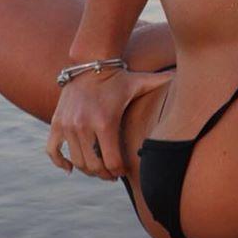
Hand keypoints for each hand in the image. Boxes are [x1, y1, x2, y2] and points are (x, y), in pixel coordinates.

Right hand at [45, 65, 172, 180]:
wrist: (88, 62)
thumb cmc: (118, 77)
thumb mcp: (140, 82)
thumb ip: (162, 83)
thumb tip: (185, 77)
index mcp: (105, 122)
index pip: (112, 162)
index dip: (119, 171)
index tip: (123, 171)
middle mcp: (84, 126)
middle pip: (95, 166)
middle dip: (106, 174)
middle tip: (113, 174)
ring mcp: (67, 126)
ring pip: (77, 162)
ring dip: (89, 170)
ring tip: (99, 169)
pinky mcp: (56, 123)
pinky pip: (52, 151)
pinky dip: (60, 162)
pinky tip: (70, 169)